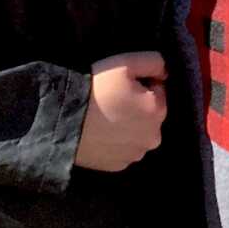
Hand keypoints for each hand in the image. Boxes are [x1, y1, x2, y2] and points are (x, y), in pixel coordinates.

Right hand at [74, 51, 166, 171]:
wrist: (63, 120)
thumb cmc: (97, 89)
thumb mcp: (126, 63)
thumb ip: (154, 61)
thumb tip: (165, 72)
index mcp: (158, 111)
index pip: (157, 91)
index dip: (140, 85)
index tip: (121, 86)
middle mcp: (153, 137)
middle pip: (149, 115)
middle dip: (137, 107)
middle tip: (112, 100)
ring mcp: (135, 154)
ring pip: (137, 133)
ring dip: (128, 125)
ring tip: (104, 117)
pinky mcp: (117, 166)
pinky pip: (122, 149)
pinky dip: (116, 142)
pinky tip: (100, 132)